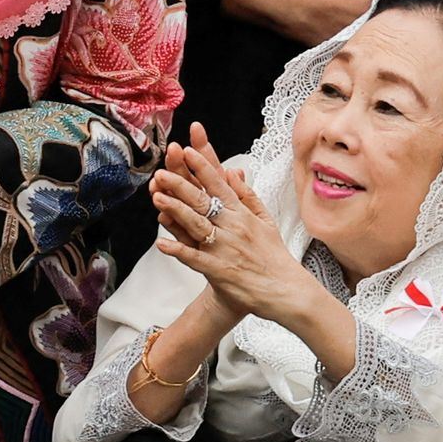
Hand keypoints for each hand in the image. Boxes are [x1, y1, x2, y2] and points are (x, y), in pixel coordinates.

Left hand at [156, 130, 320, 330]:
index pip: (219, 185)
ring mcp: (225, 248)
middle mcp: (233, 227)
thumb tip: (233, 172)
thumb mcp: (265, 220)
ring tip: (157, 197)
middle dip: (180, 184)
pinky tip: (161, 244)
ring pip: (196, 225)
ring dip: (175, 210)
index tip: (187, 151)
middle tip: (161, 171)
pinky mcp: (219, 270)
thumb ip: (247, 195)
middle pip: (203, 201)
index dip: (201, 167)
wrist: (285, 290)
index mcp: (242, 214)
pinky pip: (195, 258)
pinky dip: (178, 251)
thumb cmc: (273, 255)